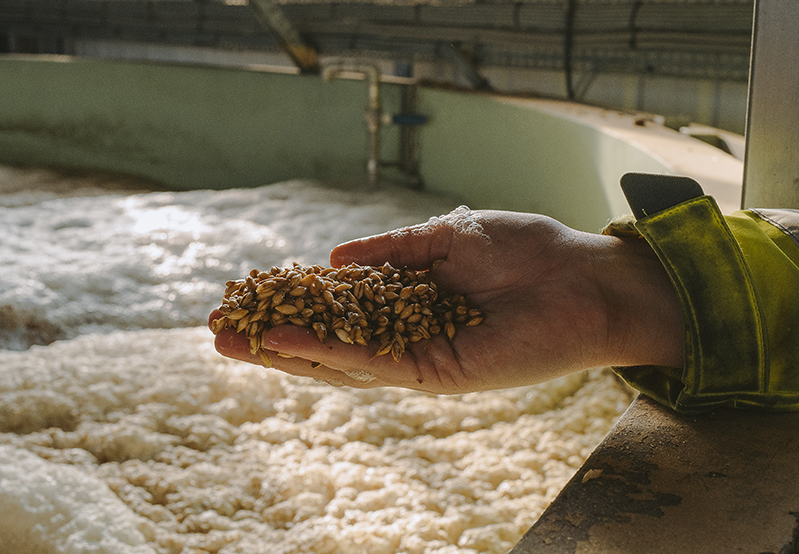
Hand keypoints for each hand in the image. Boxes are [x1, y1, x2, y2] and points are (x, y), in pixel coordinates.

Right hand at [210, 208, 683, 394]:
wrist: (585, 278)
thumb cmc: (528, 252)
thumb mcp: (445, 239)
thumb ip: (392, 251)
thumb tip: (333, 262)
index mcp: (409, 305)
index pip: (337, 311)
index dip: (290, 305)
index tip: (244, 297)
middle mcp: (408, 337)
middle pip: (325, 344)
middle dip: (269, 339)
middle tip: (214, 331)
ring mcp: (420, 359)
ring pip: (337, 363)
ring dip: (281, 354)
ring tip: (228, 344)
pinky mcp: (436, 373)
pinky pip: (371, 364)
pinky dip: (325, 353)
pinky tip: (281, 341)